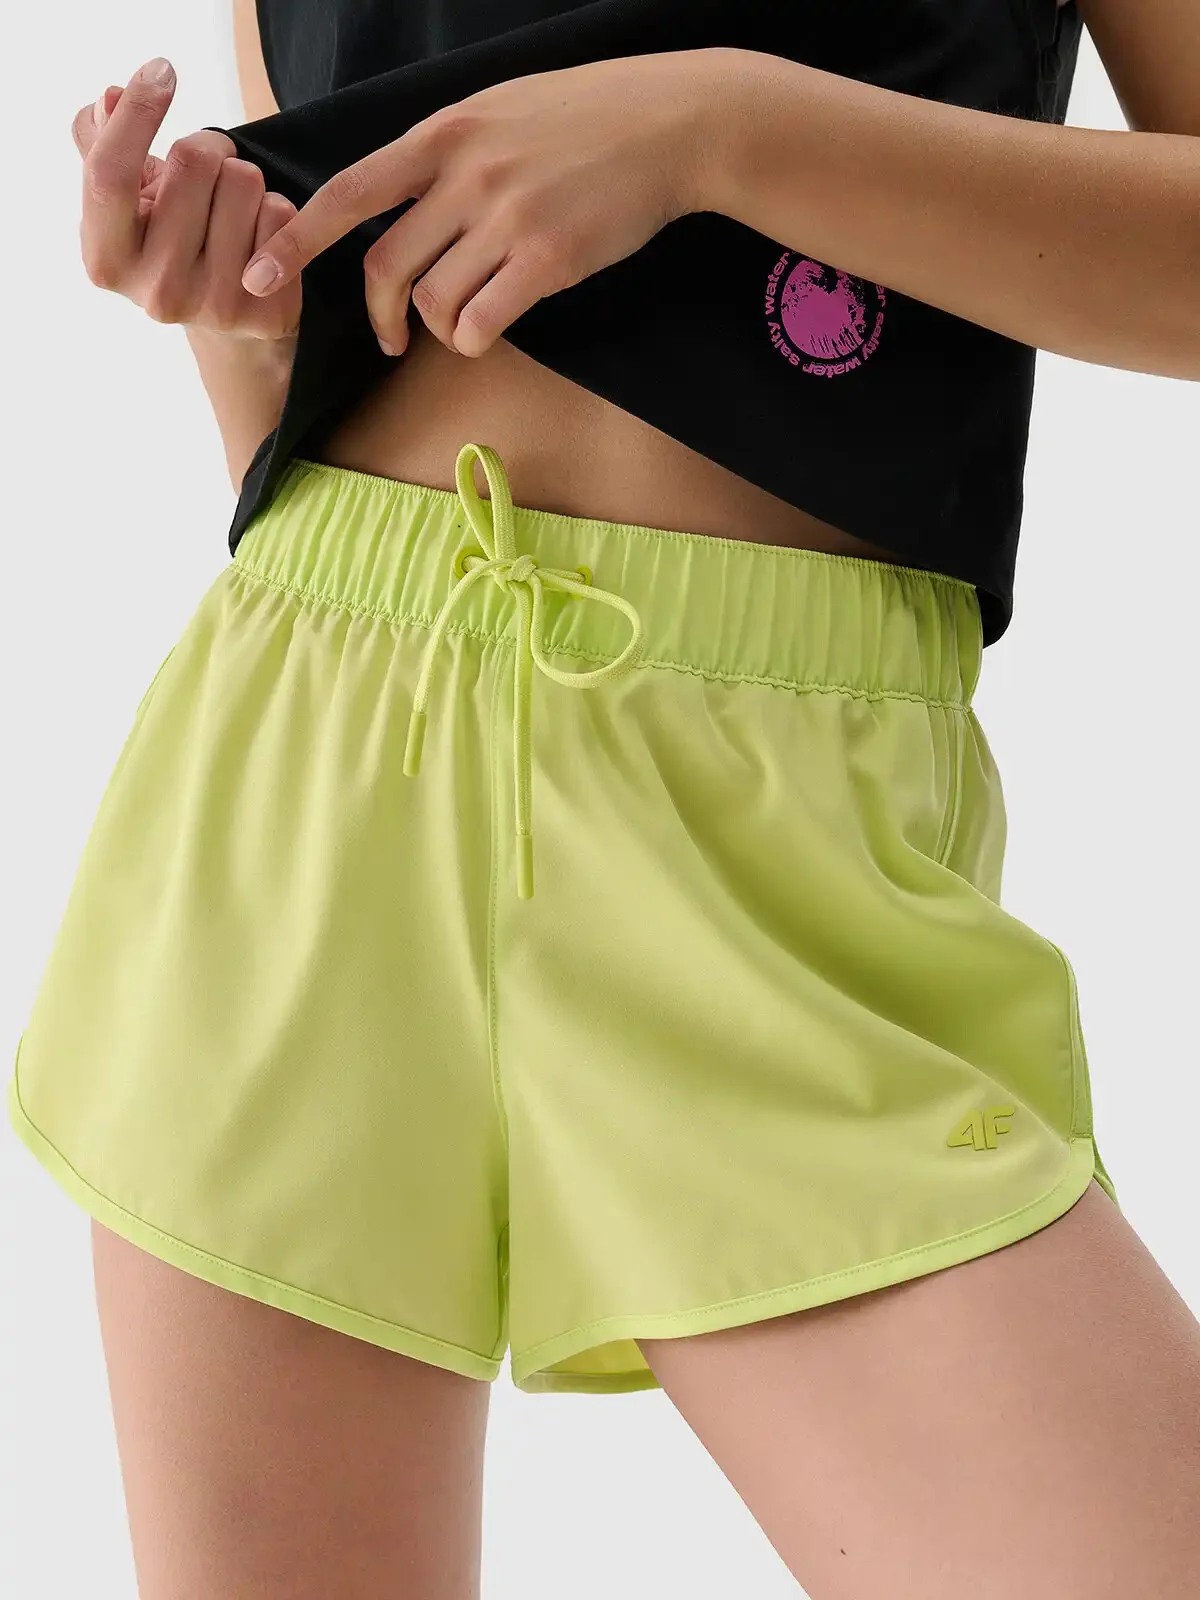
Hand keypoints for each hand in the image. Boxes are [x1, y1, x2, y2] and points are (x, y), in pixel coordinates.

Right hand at [73, 57, 302, 339]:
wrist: (226, 321)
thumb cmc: (169, 240)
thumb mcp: (127, 199)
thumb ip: (102, 145)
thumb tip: (110, 99)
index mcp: (107, 261)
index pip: (110, 174)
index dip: (137, 114)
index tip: (163, 70)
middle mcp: (156, 292)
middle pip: (193, 161)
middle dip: (208, 147)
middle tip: (209, 172)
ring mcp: (212, 307)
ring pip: (244, 181)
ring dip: (243, 178)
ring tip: (232, 209)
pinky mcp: (264, 313)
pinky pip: (281, 213)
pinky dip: (275, 207)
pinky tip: (259, 235)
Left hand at [238, 50, 716, 356]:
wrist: (668, 124)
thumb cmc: (584, 120)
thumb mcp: (498, 110)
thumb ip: (445, 154)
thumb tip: (401, 204)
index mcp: (443, 136)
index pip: (349, 193)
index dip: (296, 240)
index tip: (258, 276)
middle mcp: (465, 176)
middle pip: (386, 266)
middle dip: (380, 314)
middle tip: (392, 340)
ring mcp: (506, 218)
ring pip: (434, 303)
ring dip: (440, 330)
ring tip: (466, 324)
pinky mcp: (547, 259)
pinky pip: (481, 323)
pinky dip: (475, 339)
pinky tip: (492, 329)